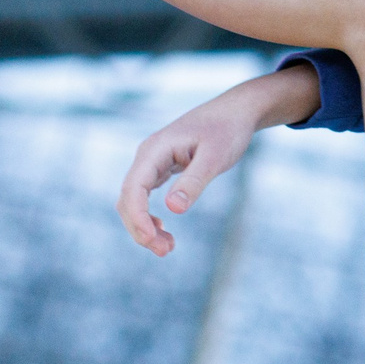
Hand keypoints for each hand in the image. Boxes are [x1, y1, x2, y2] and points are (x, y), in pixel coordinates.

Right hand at [116, 69, 306, 254]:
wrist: (236, 112)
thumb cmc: (227, 130)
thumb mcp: (216, 157)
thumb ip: (195, 181)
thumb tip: (173, 209)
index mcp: (155, 149)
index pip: (133, 188)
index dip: (137, 217)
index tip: (152, 239)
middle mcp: (147, 156)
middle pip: (128, 198)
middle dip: (140, 228)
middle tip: (165, 252)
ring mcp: (152, 162)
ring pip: (134, 200)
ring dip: (144, 226)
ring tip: (167, 248)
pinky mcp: (161, 168)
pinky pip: (145, 196)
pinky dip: (150, 216)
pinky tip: (164, 231)